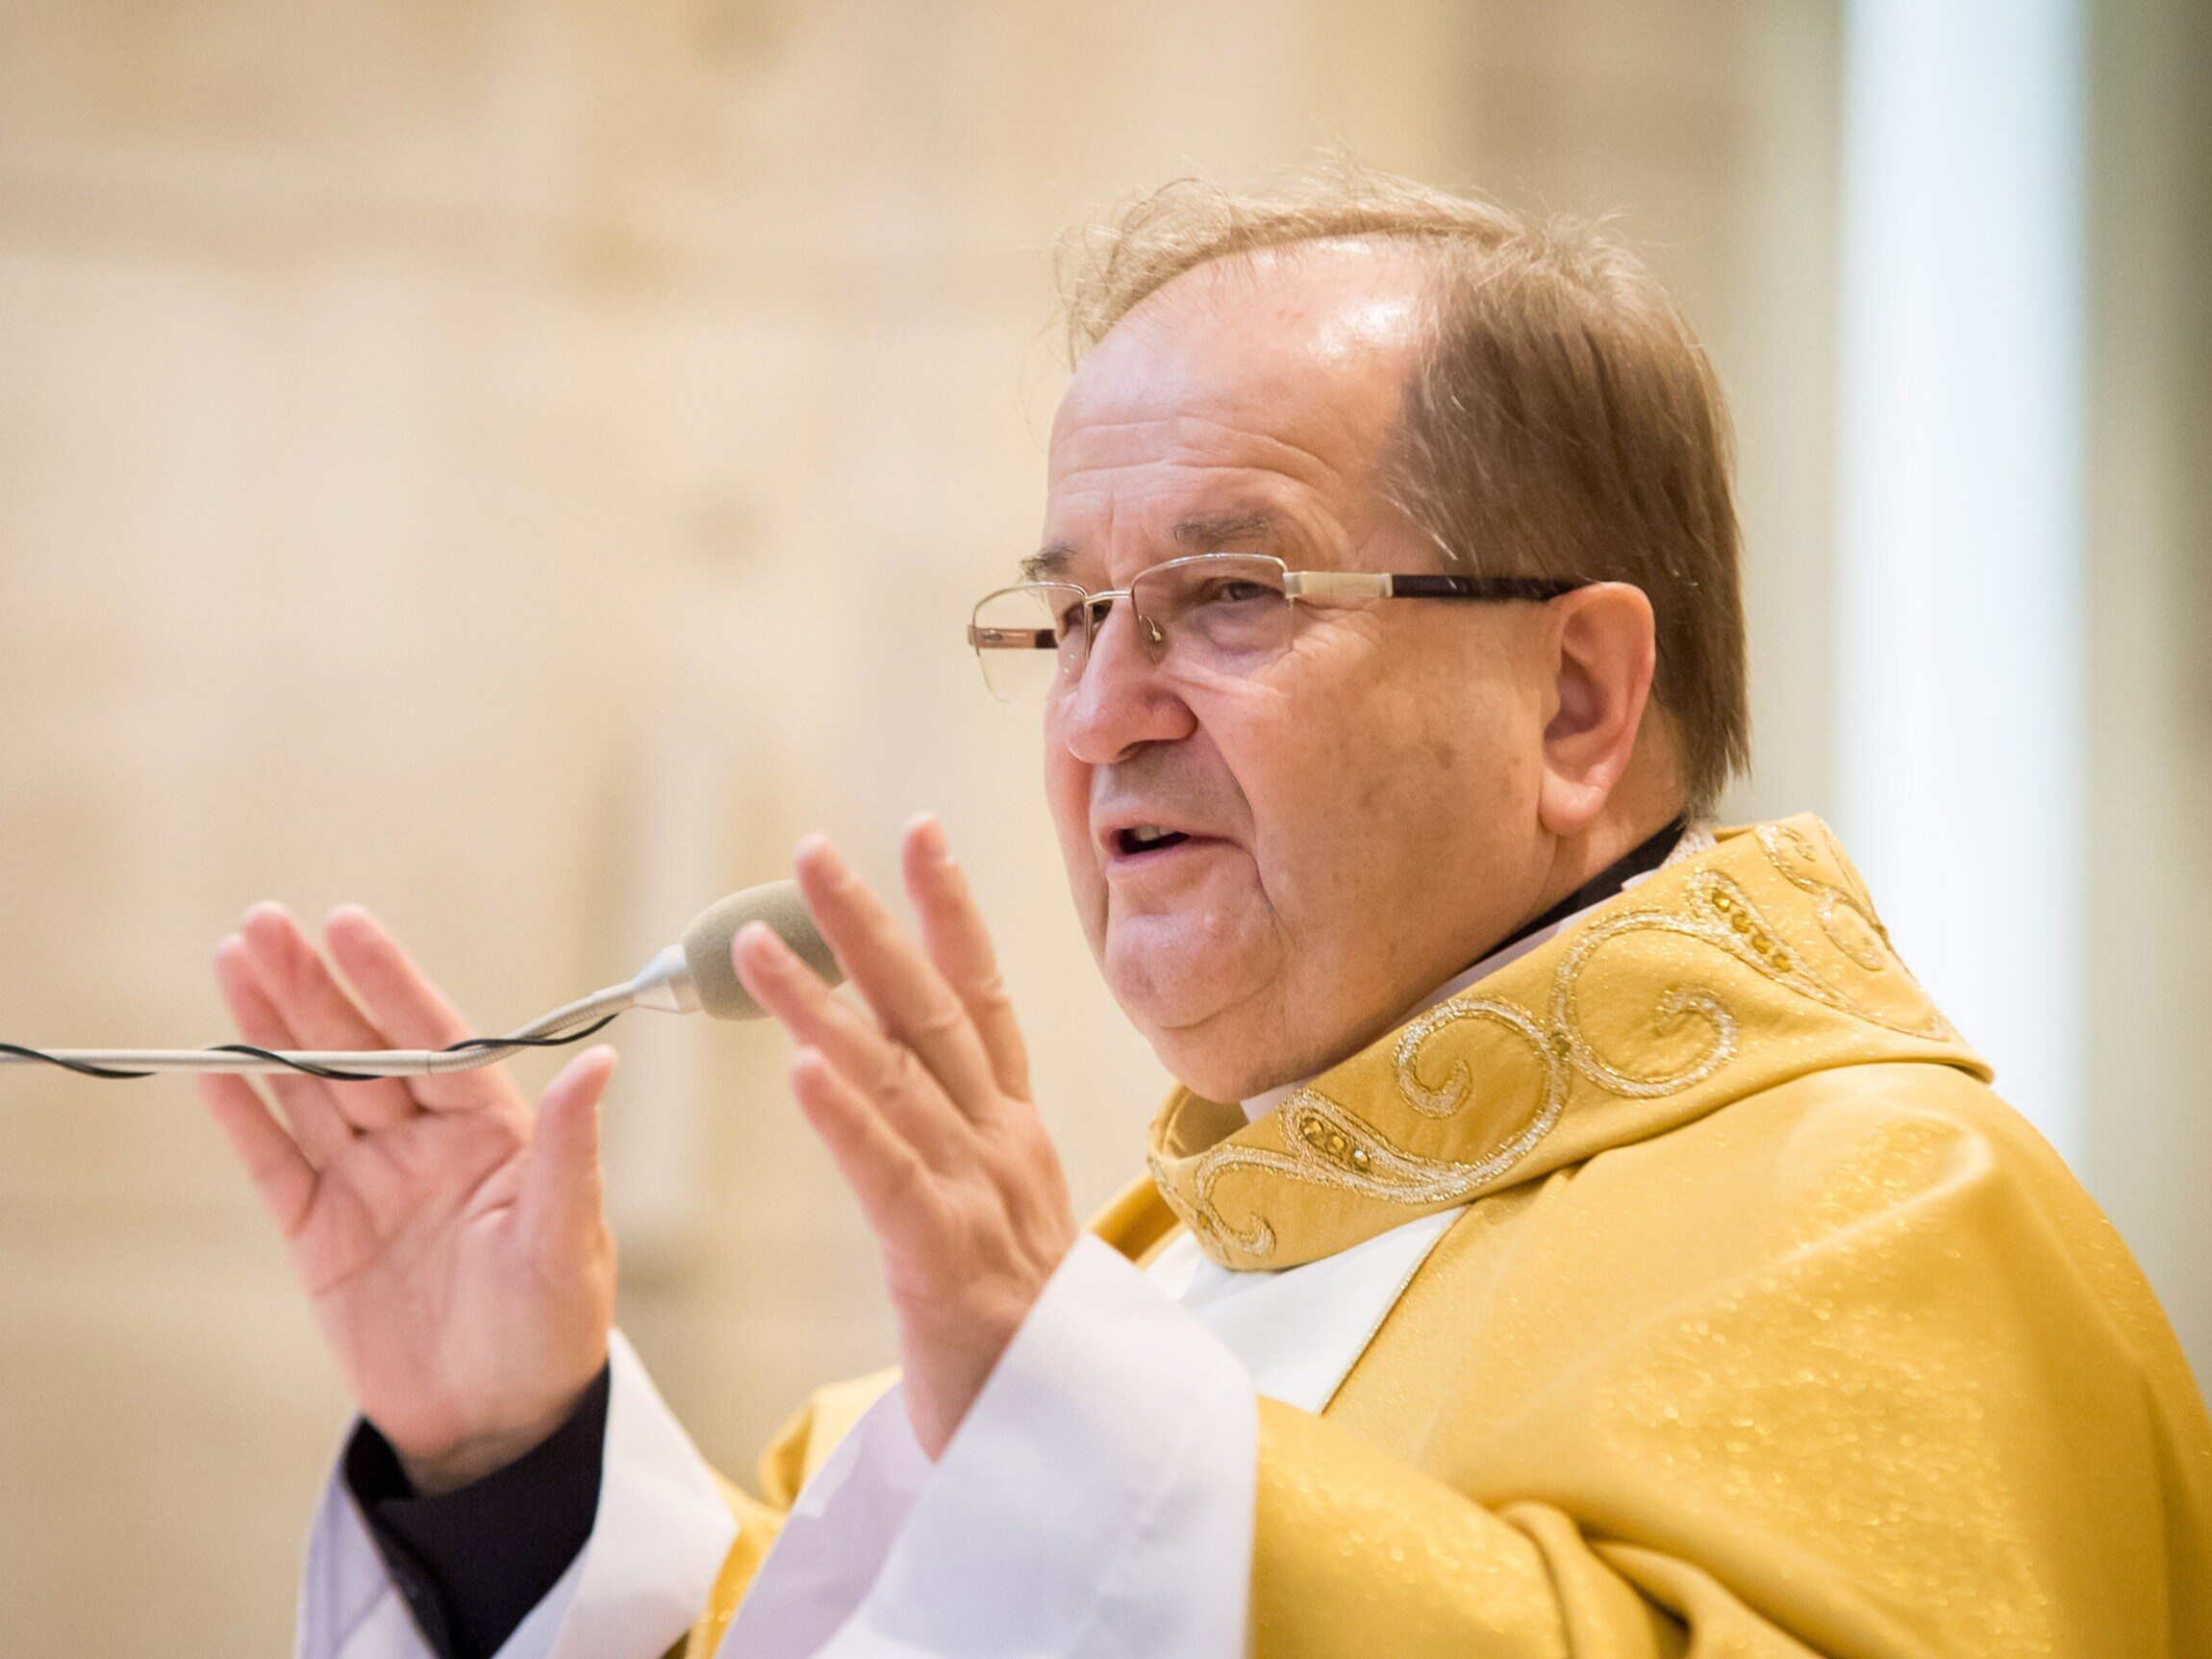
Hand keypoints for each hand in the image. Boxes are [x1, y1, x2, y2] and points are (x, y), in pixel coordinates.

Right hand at [197, 904, 616, 1493]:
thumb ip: (568, 1149)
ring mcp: (367, 1186)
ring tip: (230, 962)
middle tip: (262, 922)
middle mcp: (425, 1144)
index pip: (433, 1038)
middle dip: (312, 987)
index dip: (389, 981)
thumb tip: (601, 1062)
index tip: (347, 923)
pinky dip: (245, 1118)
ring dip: (270, 1030)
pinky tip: (216, 1066)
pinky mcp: (319, 1239)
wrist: (499, 1423)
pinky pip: (275, 1165)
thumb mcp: (567, 1237)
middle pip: (358, 1050)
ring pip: (309, 1091)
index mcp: (490, 1130)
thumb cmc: (554, 1326)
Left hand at [734, 816, 1077, 1458]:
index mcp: (1013, 1137)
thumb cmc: (1037, 1343)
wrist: (1081, 1451)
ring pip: (894, 1081)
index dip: (950, 913)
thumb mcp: (1010, 1226)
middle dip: (873, 926)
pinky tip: (799, 1069)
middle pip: (932, 1015)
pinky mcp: (946, 1267)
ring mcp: (979, 1202)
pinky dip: (846, 1120)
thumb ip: (975, 1157)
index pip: (982, 1001)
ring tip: (759, 947)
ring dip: (823, 1004)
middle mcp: (1001, 1149)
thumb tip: (939, 1100)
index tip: (917, 832)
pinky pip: (889, 1180)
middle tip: (812, 851)